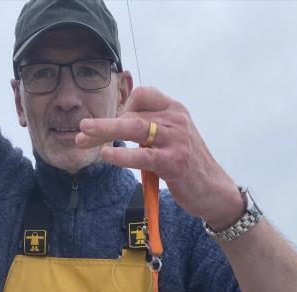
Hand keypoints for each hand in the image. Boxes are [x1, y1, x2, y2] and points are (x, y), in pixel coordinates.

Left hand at [76, 87, 244, 227]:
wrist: (214, 191)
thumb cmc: (189, 167)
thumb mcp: (173, 139)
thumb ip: (152, 129)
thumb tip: (120, 125)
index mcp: (175, 110)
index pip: (143, 94)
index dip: (122, 105)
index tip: (108, 123)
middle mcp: (176, 120)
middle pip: (132, 113)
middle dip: (104, 123)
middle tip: (82, 129)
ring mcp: (176, 140)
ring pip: (135, 128)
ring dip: (106, 131)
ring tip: (84, 136)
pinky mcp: (174, 162)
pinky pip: (143, 155)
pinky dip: (122, 154)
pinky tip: (106, 155)